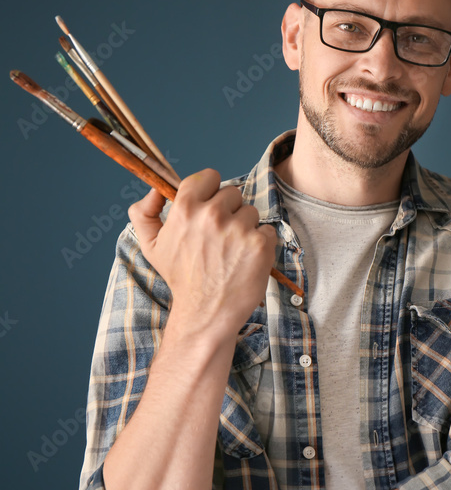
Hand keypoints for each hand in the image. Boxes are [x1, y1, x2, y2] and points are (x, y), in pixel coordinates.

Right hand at [128, 170, 276, 334]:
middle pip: (232, 193)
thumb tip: (155, 190)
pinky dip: (261, 243)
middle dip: (228, 211)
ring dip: (245, 228)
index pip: (208, 176)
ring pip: (250, 212)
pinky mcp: (260, 244)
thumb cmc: (180, 278)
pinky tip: (246, 260)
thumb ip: (143, 213)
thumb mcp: (151, 246)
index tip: (209, 207)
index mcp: (186, 209)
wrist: (205, 313)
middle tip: (219, 238)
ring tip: (231, 252)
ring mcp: (238, 229)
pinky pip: (267, 230)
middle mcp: (212, 215)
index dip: (210, 190)